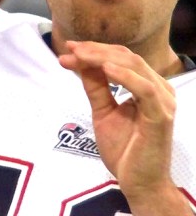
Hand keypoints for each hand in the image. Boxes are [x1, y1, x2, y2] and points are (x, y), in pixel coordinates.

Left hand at [59, 41, 191, 215]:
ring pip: (134, 66)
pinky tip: (105, 69)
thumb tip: (81, 61)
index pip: (121, 57)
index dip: (95, 49)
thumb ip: (96, 86)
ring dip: (103, 58)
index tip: (70, 48)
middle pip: (126, 57)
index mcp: (147, 85)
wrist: (139, 184)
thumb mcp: (103, 111)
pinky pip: (144, 89)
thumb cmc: (124, 149)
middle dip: (95, 51)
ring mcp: (162, 101)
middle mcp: (158, 88)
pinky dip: (124, 76)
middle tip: (70, 49)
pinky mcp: (161, 115)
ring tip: (80, 55)